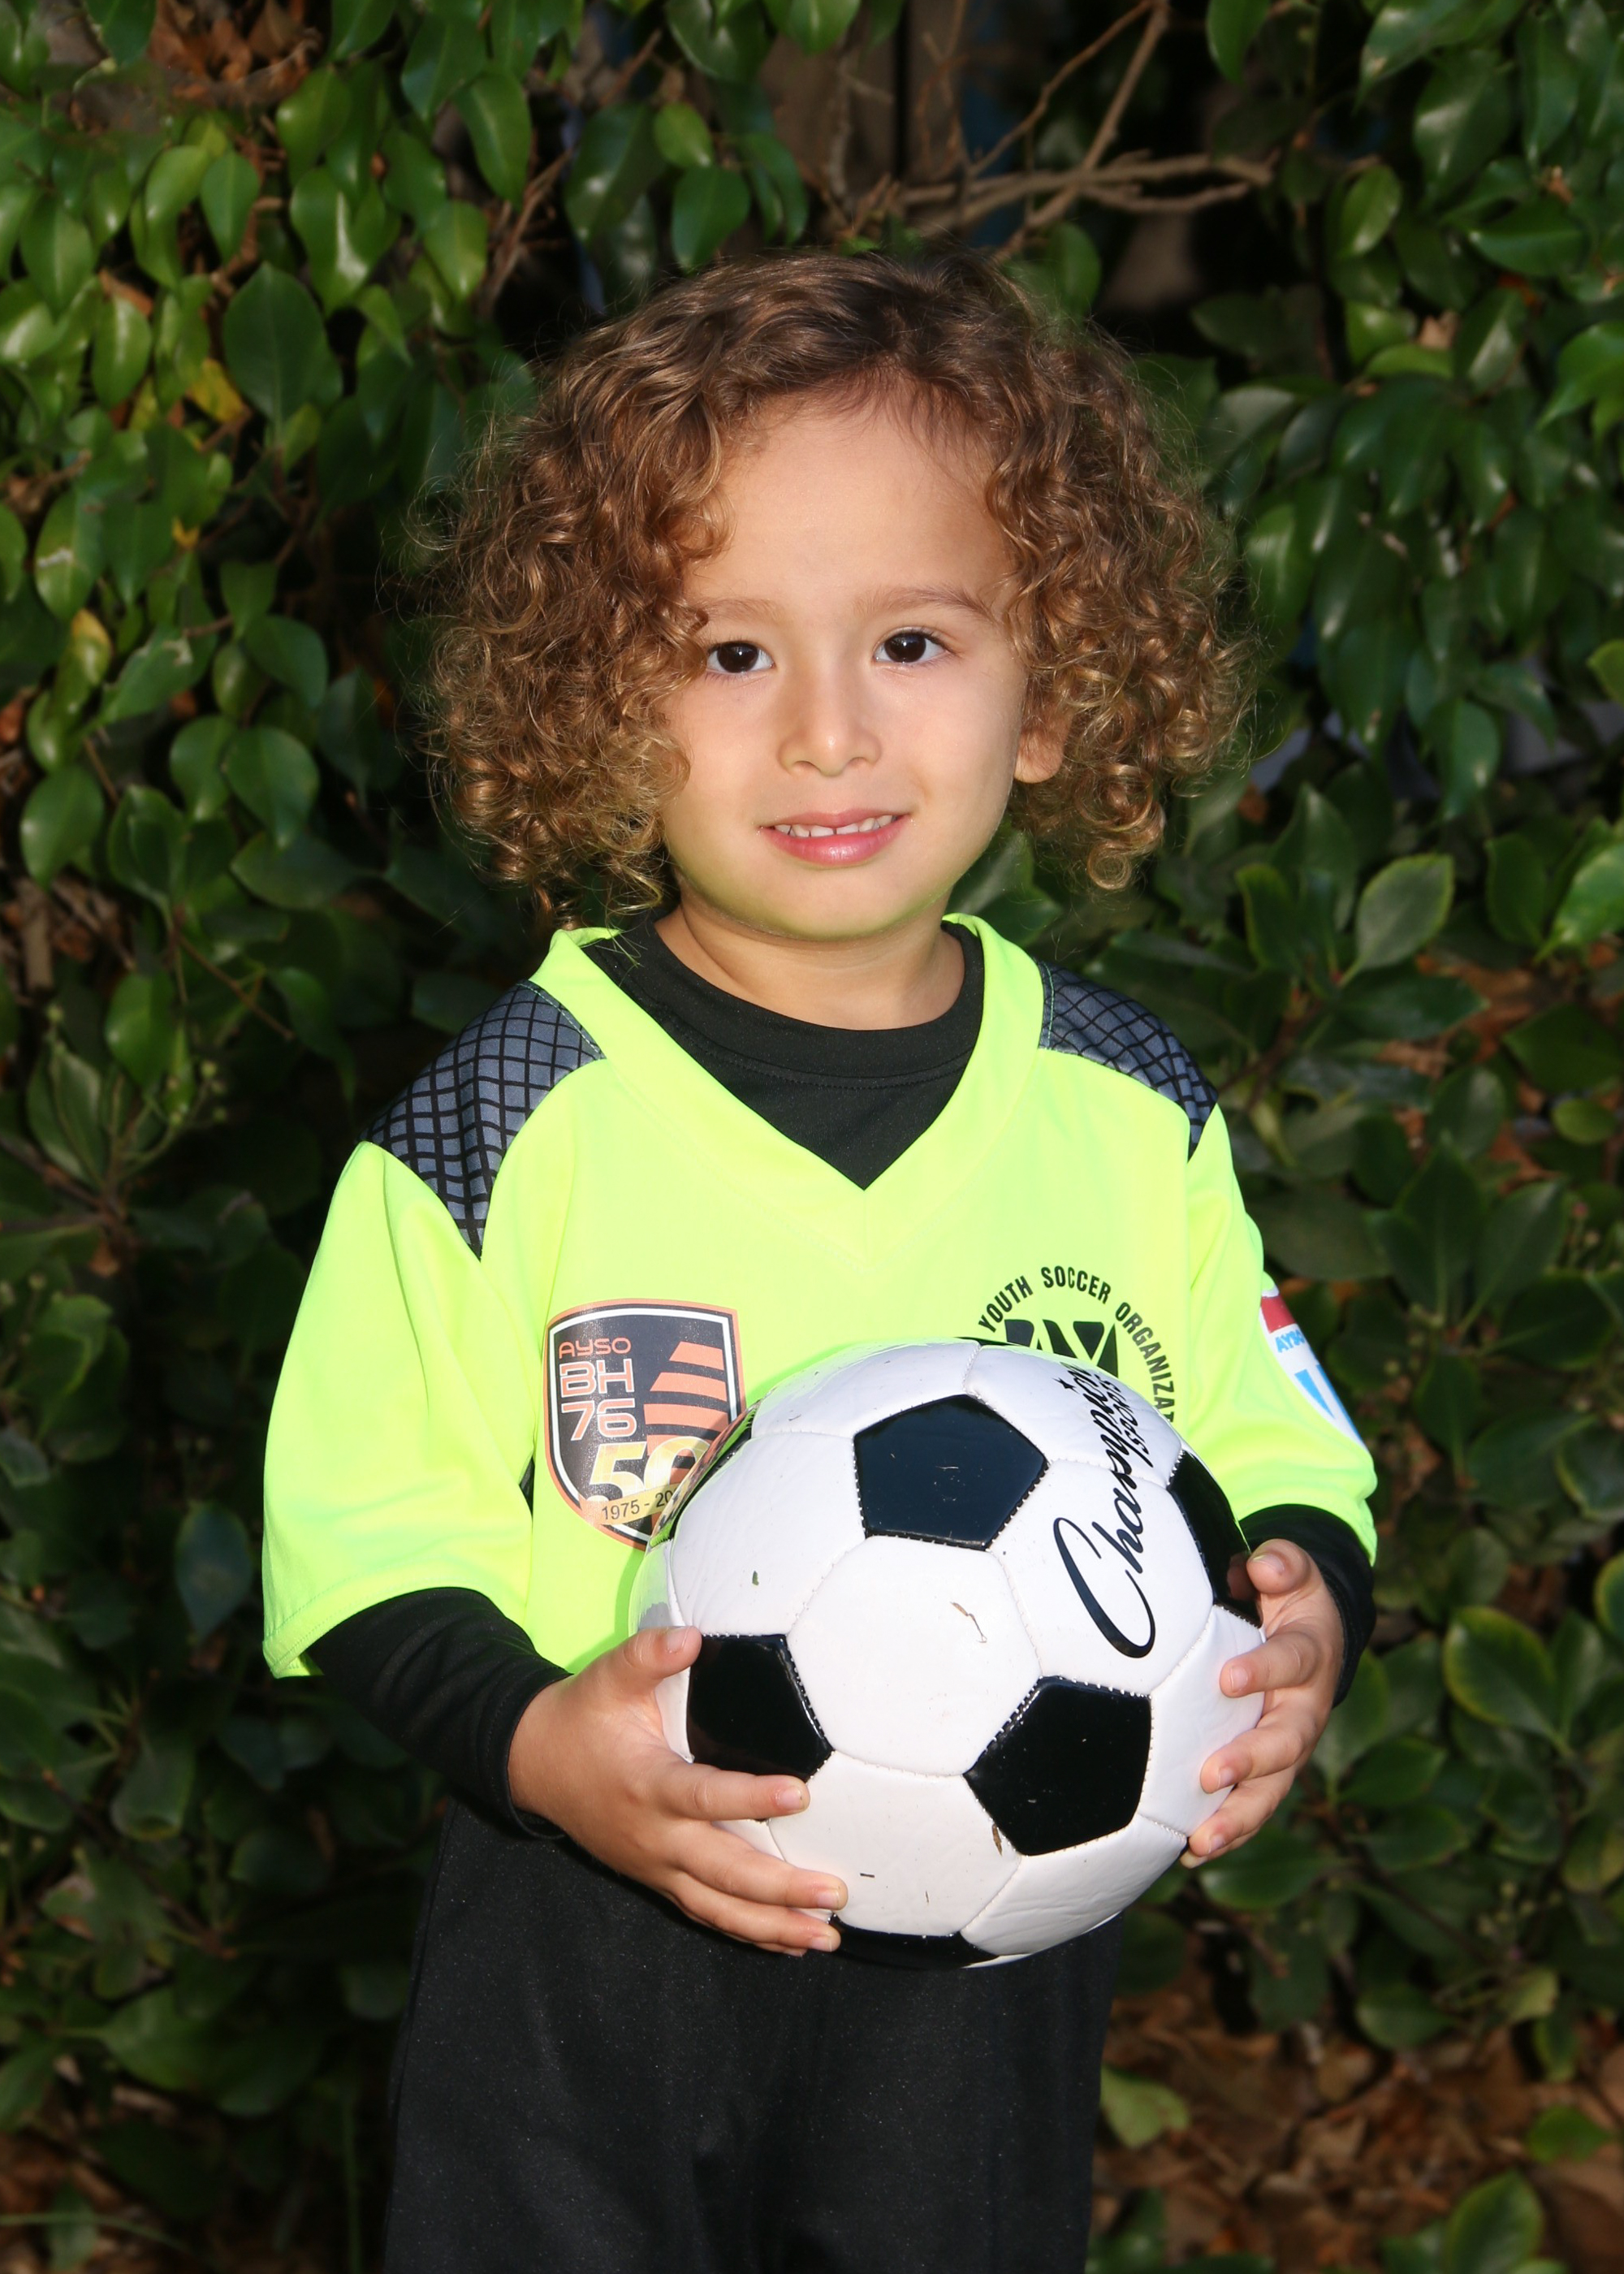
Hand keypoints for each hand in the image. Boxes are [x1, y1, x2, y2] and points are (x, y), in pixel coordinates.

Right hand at [507, 1625, 847, 1953]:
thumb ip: (649, 1654)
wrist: (535, 1765)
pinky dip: (748, 1932)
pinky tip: (790, 1942)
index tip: (801, 1794)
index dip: (752, 1799)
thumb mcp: (608, 1677)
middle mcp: (654, 1836)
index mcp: (647, 1784)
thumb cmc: (583, 1716)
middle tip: (833, 1893)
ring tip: (826, 1938)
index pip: (704, 1797)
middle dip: (780, 1888)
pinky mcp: (657, 1879)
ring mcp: (655, 1866)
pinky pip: (706, 1913)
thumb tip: (692, 1637)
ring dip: (773, 1925)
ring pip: (718, 1907)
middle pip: (722, 1872)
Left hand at [1179, 1541, 1342, 1866]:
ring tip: (1201, 1839)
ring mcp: (1291, 1746)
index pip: (1292, 1661)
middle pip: (1288, 1741)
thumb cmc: (1290, 1597)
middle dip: (1252, 1759)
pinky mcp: (1273, 1771)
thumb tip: (1264, 1564)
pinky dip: (1228, 1831)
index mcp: (1311, 1654)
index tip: (1227, 1679)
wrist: (1319, 1636)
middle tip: (1213, 1773)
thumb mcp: (1293, 1571)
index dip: (1263, 1670)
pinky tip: (1189, 1853)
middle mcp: (1306, 1707)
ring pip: (1273, 1788)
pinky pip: (1254, 1806)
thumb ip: (1282, 1564)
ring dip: (1239, 1815)